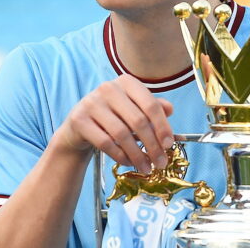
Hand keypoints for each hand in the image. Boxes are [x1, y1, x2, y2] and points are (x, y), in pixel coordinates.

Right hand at [57, 74, 174, 172]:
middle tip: (161, 163)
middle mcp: (108, 88)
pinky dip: (120, 156)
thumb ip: (151, 108)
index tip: (169, 145)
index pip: (150, 105)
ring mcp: (91, 102)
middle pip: (138, 121)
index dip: (162, 127)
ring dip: (138, 155)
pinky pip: (105, 143)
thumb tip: (170, 109)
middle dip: (152, 145)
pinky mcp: (79, 119)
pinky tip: (129, 163)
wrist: (79, 127)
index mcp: (126, 82)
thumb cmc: (112, 117)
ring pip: (122, 134)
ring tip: (146, 168)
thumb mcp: (133, 109)